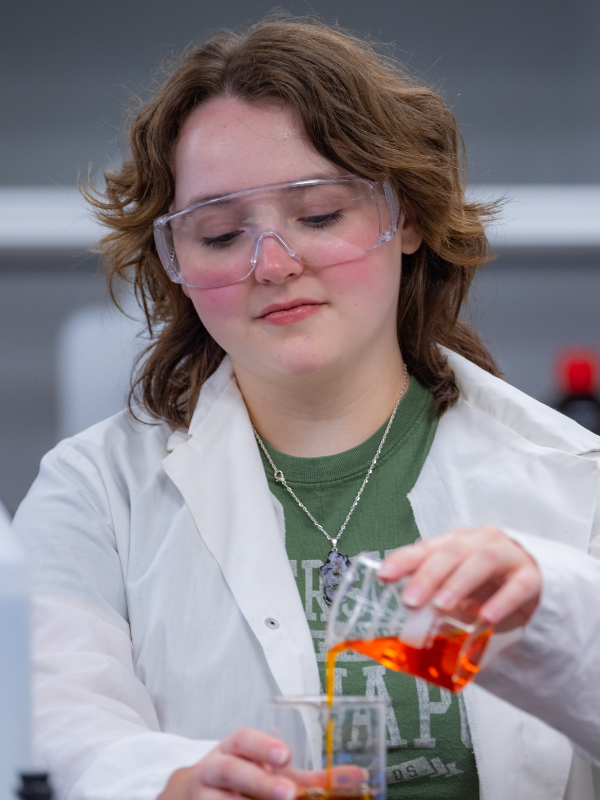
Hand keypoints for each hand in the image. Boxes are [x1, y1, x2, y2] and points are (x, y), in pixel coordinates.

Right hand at [158, 728, 296, 799]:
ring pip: (219, 799)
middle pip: (230, 770)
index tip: (286, 756)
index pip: (243, 739)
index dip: (263, 746)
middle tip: (288, 793)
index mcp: (231, 748)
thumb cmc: (244, 779)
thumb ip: (302, 778)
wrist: (202, 795)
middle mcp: (212, 769)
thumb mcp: (268, 772)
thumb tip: (345, 778)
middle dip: (260, 782)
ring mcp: (203, 795)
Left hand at [377, 526, 541, 630]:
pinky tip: (486, 618)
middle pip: (451, 553)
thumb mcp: (457, 588)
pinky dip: (501, 601)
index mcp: (455, 543)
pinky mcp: (531, 576)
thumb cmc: (487, 583)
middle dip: (428, 576)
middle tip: (410, 601)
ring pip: (482, 560)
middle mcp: (479, 542)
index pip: (425, 548)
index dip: (403, 560)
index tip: (384, 576)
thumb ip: (434, 602)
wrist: (536, 580)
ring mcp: (507, 556)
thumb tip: (405, 635)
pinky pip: (518, 586)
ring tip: (441, 606)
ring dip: (459, 582)